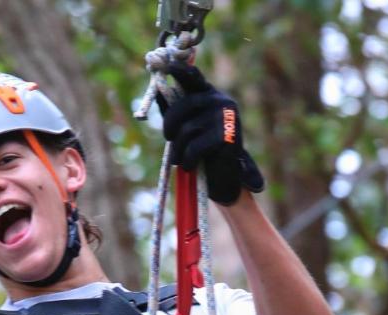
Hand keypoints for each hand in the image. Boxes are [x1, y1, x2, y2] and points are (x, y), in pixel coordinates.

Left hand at [157, 62, 264, 205]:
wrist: (225, 176)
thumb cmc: (201, 149)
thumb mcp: (186, 125)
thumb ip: (173, 107)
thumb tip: (159, 87)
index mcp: (209, 94)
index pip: (192, 76)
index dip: (178, 69)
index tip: (164, 63)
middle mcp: (220, 100)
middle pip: (183, 106)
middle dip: (169, 126)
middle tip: (168, 140)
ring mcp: (226, 117)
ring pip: (186, 129)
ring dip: (177, 149)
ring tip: (181, 158)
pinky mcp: (228, 137)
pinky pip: (195, 146)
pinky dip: (187, 160)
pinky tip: (190, 165)